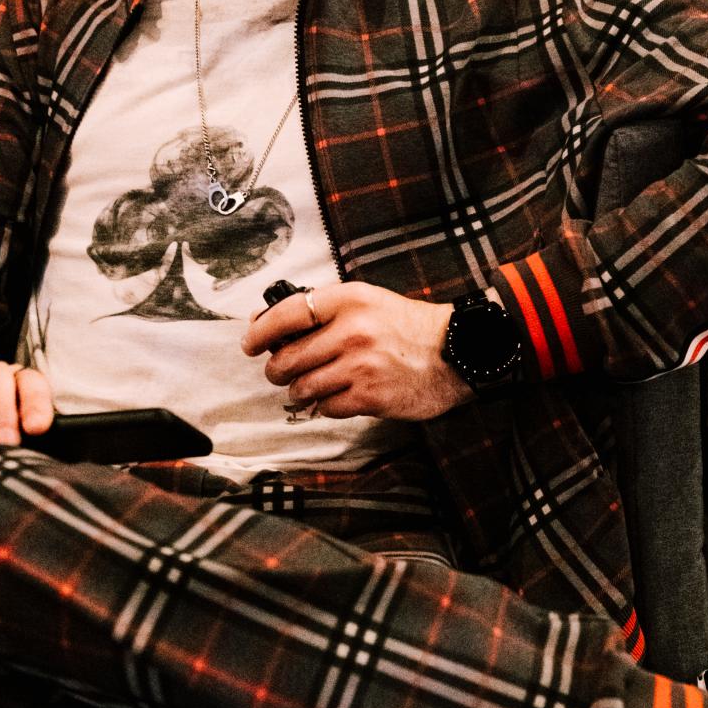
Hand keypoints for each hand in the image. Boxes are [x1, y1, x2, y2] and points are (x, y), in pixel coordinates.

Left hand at [241, 282, 471, 421]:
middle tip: (282, 373)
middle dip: (277, 370)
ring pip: (302, 388)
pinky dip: (325, 406)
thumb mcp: (367, 302)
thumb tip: (266, 324)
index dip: (260, 331)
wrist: (457, 351)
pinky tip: (338, 397)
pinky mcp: (370, 397)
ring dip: (300, 392)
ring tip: (311, 387)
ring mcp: (361, 366)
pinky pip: (326, 408)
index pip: (287, 314)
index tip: (250, 344)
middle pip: (287, 359)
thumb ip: (323, 310)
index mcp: (349, 299)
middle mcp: (352, 330)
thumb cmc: (407, 327)